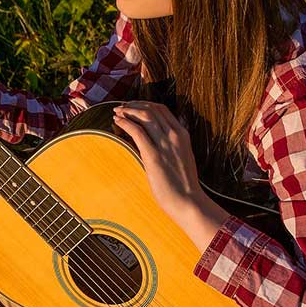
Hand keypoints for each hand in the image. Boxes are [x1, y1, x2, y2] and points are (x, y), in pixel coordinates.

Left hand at [112, 101, 206, 221]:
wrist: (189, 202)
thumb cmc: (184, 185)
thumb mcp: (183, 157)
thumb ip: (175, 144)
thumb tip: (163, 137)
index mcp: (183, 134)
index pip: (162, 109)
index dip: (145, 104)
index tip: (133, 106)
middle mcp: (175, 135)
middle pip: (152, 109)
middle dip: (134, 105)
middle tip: (121, 108)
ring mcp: (165, 144)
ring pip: (145, 116)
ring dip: (128, 111)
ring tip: (117, 113)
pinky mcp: (153, 156)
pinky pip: (137, 132)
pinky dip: (126, 123)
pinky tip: (117, 122)